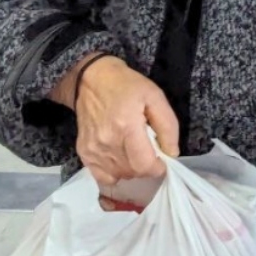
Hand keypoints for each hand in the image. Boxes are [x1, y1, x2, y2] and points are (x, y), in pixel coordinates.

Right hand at [63, 55, 179, 191]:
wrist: (90, 79)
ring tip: (132, 151)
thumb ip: (168, 126)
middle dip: (145, 166)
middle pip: (133, 173)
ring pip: (119, 176)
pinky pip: (102, 176)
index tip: (161, 158)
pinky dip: (113, 172)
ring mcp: (93, 149)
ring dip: (131, 169)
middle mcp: (107, 142)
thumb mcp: (155, 97)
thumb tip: (171, 153)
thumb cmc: (126, 85)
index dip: (157, 167)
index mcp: (126, 127)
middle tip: (147, 150)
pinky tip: (118, 158)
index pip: (144, 166)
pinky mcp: (84, 152)